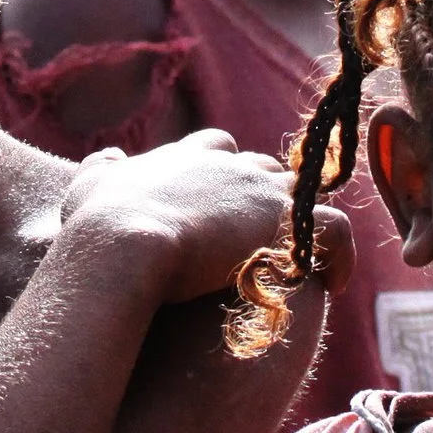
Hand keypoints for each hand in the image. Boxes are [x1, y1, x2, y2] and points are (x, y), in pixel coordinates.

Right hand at [58, 130, 349, 304]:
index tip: (222, 208)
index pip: (220, 149)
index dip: (224, 177)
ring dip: (303, 224)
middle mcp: (232, 165)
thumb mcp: (91, 186)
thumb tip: (110, 157)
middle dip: (266, 199)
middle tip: (263, 241)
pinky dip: (341, 254)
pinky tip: (335, 282)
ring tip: (302, 261)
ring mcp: (264, 192)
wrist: (125, 244)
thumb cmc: (101, 224)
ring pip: (303, 196)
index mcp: (189, 157)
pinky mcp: (288, 222)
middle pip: (265, 170)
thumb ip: (102, 169)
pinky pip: (335, 231)